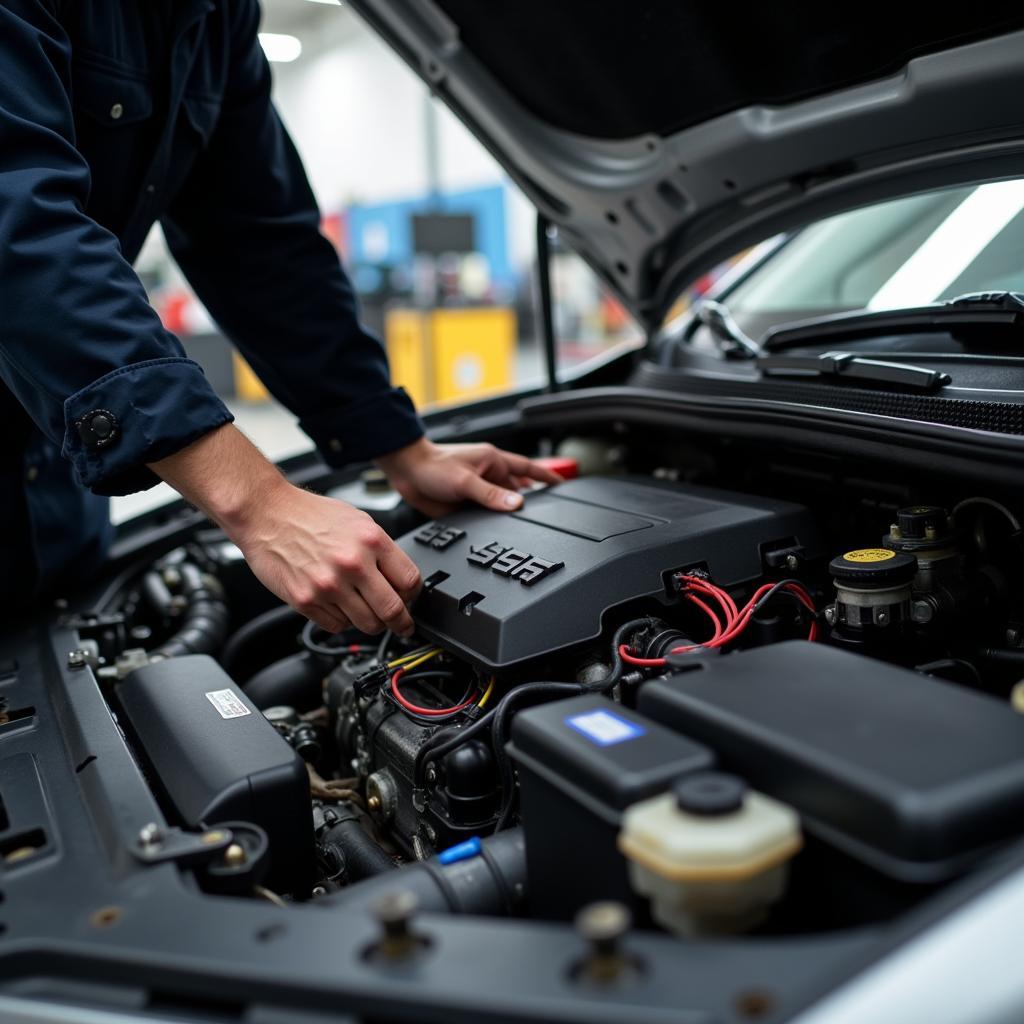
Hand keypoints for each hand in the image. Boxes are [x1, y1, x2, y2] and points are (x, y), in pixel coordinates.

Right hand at [149, 424, 420, 635]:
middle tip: (402, 625)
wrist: (267, 514)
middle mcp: (352, 564)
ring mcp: (328, 585)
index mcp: (371, 541)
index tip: (411, 599)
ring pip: (365, 624)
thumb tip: (400, 578)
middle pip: (392, 611)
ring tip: (367, 614)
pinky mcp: (305, 600)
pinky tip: (337, 606)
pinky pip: (336, 626)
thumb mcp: (358, 521)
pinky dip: (341, 621)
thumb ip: (381, 549)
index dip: (414, 595)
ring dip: (371, 624)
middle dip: (401, 623)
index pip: (410, 581)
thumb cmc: (310, 515)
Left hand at [376, 437, 562, 517]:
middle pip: (517, 490)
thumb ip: (490, 494)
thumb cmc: (432, 466)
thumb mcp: (464, 481)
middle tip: (545, 515)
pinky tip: (497, 532)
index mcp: (493, 461)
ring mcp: (478, 490)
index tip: (562, 484)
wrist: (406, 472)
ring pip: (502, 505)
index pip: (527, 469)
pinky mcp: (466, 504)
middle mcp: (488, 475)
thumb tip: (517, 503)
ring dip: (510, 514)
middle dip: (531, 501)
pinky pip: (485, 515)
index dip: (546, 476)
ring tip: (524, 527)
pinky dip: (492, 523)